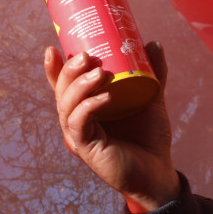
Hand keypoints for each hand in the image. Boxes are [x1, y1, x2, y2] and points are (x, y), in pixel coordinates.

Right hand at [45, 42, 180, 211]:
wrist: (158, 170)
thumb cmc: (149, 136)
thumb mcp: (151, 98)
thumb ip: (153, 73)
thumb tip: (153, 43)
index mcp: (87, 107)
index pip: (64, 85)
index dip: (55, 69)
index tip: (54, 48)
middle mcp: (77, 120)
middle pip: (62, 91)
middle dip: (69, 71)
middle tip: (86, 56)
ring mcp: (80, 135)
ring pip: (67, 106)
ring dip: (80, 86)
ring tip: (99, 72)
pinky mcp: (87, 148)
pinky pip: (80, 125)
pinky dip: (89, 108)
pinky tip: (105, 98)